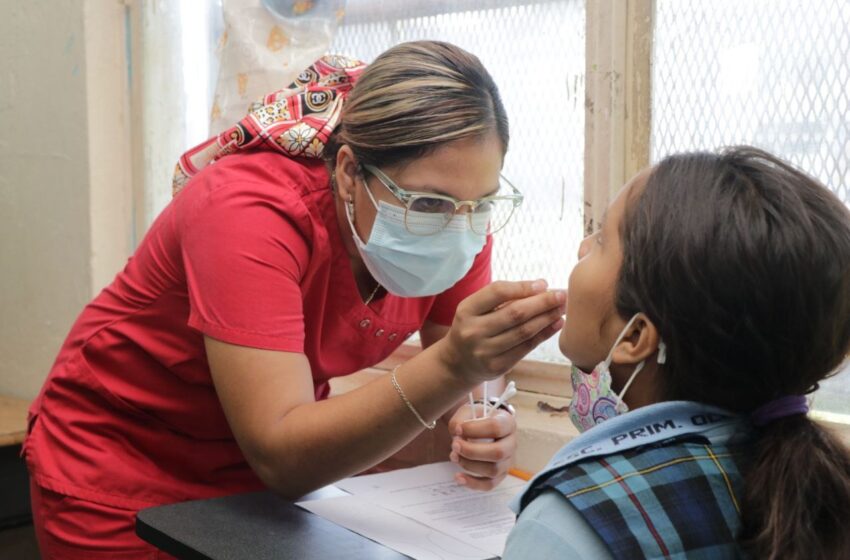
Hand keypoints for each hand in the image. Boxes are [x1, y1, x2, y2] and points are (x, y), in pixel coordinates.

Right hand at [441, 280, 565, 383]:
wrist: (458, 362)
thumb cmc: (474, 326)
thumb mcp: (477, 308)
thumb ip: (503, 297)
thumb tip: (542, 286)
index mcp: (466, 310)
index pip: (497, 292)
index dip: (523, 287)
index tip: (544, 284)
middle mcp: (473, 331)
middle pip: (515, 313)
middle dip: (543, 302)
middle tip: (562, 295)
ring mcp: (485, 351)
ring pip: (524, 332)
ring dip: (547, 318)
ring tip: (562, 308)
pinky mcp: (498, 366)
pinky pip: (526, 348)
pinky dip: (544, 334)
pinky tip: (556, 324)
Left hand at [447, 404, 516, 490]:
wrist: (476, 427)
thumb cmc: (474, 418)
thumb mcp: (467, 411)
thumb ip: (460, 419)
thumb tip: (457, 433)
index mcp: (507, 422)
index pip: (496, 427)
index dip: (474, 429)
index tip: (458, 429)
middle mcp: (511, 442)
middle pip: (498, 453)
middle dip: (472, 451)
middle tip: (454, 445)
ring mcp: (507, 461)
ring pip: (493, 470)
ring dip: (469, 464)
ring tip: (453, 455)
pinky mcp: (499, 474)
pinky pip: (489, 484)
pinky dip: (472, 483)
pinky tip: (458, 477)